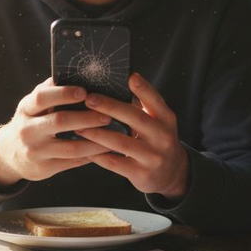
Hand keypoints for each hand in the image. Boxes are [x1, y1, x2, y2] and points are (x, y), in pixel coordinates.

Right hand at [0, 77, 112, 187]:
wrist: (9, 153)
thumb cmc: (31, 121)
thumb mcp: (33, 105)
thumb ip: (50, 90)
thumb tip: (78, 72)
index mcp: (26, 109)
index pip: (42, 98)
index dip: (64, 94)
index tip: (85, 92)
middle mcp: (28, 130)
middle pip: (60, 121)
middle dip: (87, 117)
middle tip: (107, 115)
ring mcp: (35, 151)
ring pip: (71, 147)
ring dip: (96, 140)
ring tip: (113, 134)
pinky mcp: (44, 168)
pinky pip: (73, 162)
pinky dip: (91, 154)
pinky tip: (104, 148)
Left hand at [76, 73, 189, 201]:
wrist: (171, 173)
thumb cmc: (156, 139)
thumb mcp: (159, 121)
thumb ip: (144, 105)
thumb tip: (121, 81)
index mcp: (166, 119)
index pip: (155, 100)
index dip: (144, 88)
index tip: (129, 77)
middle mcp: (162, 136)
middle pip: (134, 118)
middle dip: (109, 107)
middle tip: (89, 99)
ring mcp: (153, 156)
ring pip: (121, 142)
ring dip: (97, 133)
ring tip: (79, 126)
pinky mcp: (141, 173)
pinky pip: (115, 163)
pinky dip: (97, 155)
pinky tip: (83, 148)